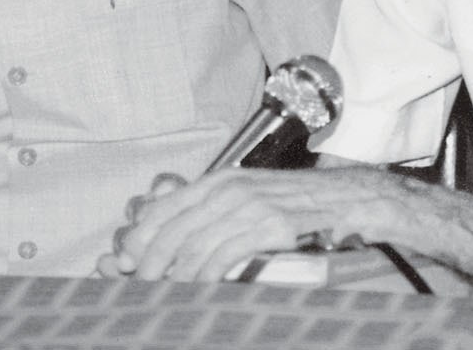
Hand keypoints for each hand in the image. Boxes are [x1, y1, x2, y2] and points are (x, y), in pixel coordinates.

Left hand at [103, 166, 401, 281]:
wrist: (345, 198)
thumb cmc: (294, 201)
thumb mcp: (248, 195)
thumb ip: (213, 209)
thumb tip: (177, 235)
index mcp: (219, 180)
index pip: (164, 207)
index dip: (141, 236)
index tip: (127, 260)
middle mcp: (229, 189)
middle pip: (173, 229)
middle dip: (150, 261)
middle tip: (138, 284)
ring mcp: (248, 207)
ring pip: (194, 245)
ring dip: (173, 274)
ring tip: (161, 293)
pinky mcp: (268, 227)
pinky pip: (224, 255)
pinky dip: (204, 276)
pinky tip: (196, 289)